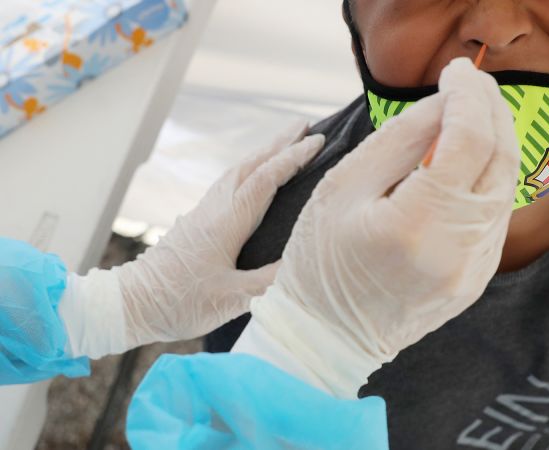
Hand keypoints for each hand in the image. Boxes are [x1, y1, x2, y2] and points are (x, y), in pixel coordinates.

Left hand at [59, 123, 324, 357]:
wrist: (132, 303)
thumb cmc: (179, 303)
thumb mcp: (232, 299)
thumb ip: (270, 281)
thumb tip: (303, 262)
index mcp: (227, 222)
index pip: (265, 180)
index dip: (293, 158)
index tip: (318, 141)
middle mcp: (215, 208)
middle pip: (251, 164)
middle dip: (280, 143)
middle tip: (306, 125)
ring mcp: (203, 211)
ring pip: (238, 171)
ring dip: (264, 153)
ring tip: (286, 143)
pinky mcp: (197, 220)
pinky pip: (229, 183)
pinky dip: (249, 169)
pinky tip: (254, 176)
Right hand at [238, 58, 519, 397]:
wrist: (327, 338)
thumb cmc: (319, 262)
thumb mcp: (343, 187)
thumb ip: (399, 139)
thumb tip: (444, 103)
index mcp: (417, 224)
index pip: (468, 140)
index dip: (468, 95)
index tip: (454, 71)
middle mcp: (458, 250)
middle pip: (500, 160)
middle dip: (491, 111)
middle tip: (470, 83)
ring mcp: (474, 269)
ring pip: (506, 187)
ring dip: (495, 142)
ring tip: (470, 113)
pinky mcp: (477, 279)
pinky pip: (496, 216)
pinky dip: (488, 178)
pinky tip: (468, 160)